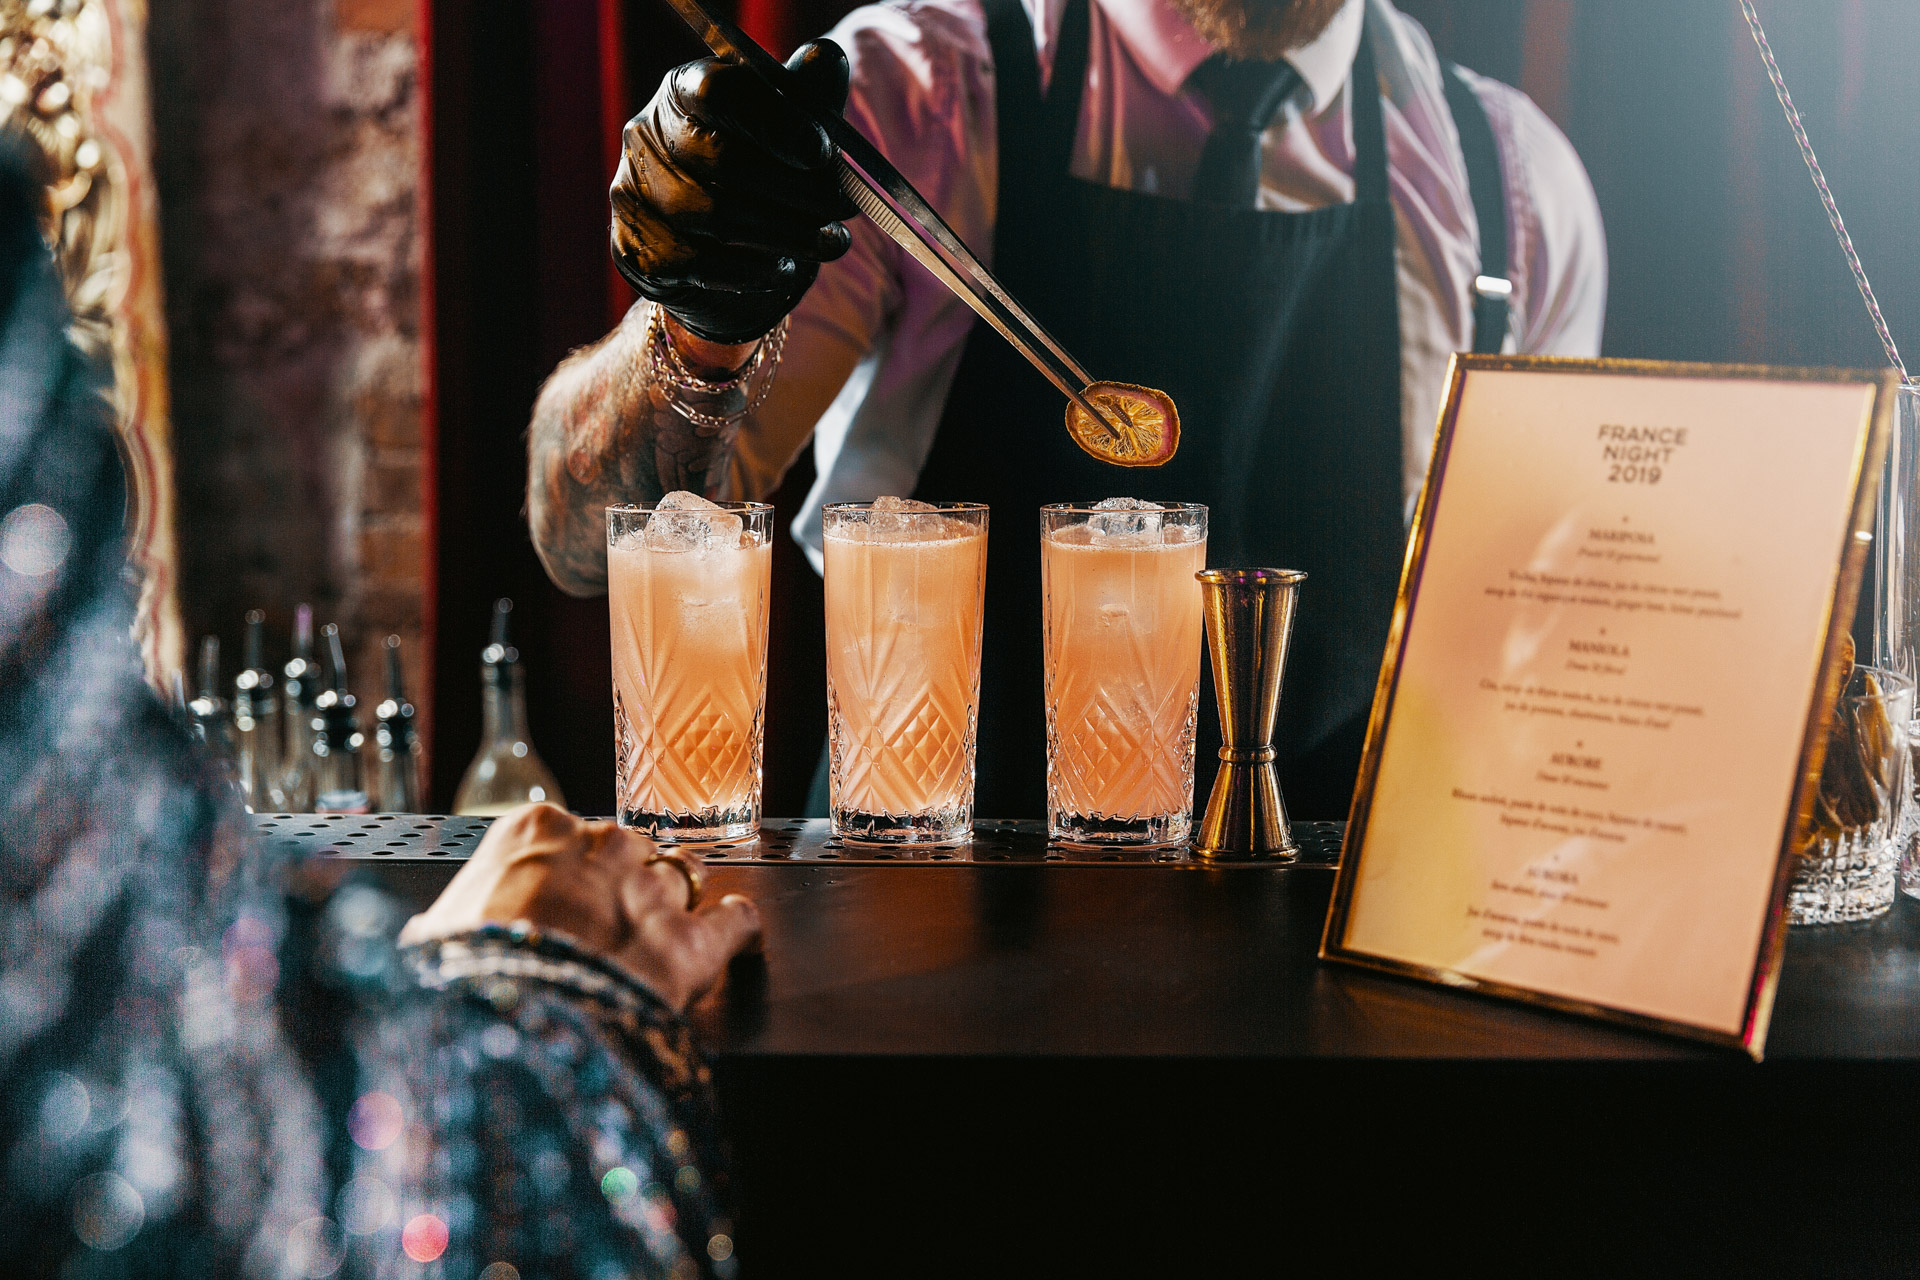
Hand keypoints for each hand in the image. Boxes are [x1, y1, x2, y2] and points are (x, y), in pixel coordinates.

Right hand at [398, 803, 760, 1010]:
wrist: (505, 1024)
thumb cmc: (460, 978)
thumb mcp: (434, 936)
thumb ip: (450, 922)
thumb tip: (432, 938)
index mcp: (534, 830)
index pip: (565, 835)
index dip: (568, 873)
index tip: (563, 898)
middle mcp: (602, 845)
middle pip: (626, 853)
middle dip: (620, 888)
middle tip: (603, 932)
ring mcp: (652, 888)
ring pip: (680, 878)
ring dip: (674, 905)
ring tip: (662, 935)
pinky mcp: (694, 941)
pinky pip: (735, 921)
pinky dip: (740, 928)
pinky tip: (742, 936)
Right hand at [612, 39, 858, 345]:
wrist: (722, 266)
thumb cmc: (760, 186)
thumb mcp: (790, 137)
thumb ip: (808, 101)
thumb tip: (825, 58)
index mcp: (683, 92)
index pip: (719, 92)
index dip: (774, 121)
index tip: (822, 153)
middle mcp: (646, 136)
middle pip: (721, 160)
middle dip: (795, 189)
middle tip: (843, 208)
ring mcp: (633, 195)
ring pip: (716, 216)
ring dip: (786, 233)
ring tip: (829, 243)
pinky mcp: (638, 250)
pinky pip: (703, 264)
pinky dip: (757, 270)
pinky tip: (789, 267)